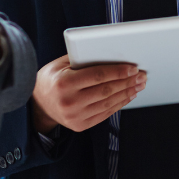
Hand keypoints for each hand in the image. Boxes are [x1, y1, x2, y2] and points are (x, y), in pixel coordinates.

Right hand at [30, 55, 145, 133]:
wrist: (38, 105)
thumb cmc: (51, 79)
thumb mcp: (60, 64)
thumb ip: (82, 59)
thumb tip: (109, 53)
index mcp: (64, 83)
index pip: (97, 76)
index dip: (117, 71)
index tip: (132, 68)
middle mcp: (69, 101)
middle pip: (106, 90)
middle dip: (127, 82)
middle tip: (141, 75)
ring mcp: (75, 116)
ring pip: (108, 103)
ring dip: (127, 93)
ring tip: (139, 85)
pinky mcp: (80, 125)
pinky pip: (104, 114)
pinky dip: (119, 104)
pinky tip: (128, 96)